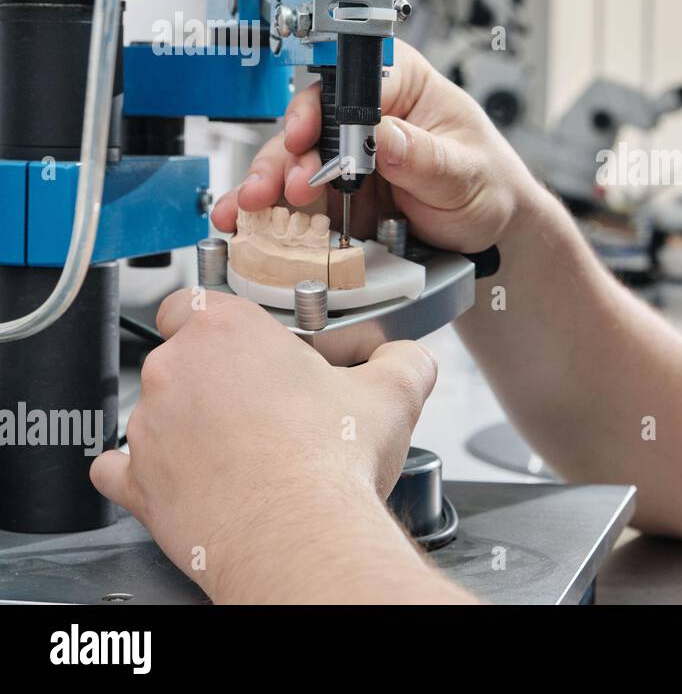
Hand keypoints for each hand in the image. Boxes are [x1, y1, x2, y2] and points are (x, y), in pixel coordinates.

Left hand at [90, 289, 438, 600]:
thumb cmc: (330, 463)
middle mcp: (174, 369)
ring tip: (239, 451)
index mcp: (226, 329)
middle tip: (264, 406)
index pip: (195, 301)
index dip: (221, 324)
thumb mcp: (394, 392)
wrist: (298, 537)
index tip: (248, 346)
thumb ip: (401, 358)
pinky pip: (118, 468)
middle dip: (217, 379)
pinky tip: (183, 477)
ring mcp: (147, 426)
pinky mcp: (135, 481)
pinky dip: (142, 472)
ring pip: (154, 412)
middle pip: (180, 357)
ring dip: (187, 425)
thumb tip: (406, 357)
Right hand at [210, 39, 539, 252]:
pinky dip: (271, 212)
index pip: (354, 84)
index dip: (326, 111)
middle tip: (281, 187)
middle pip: (312, 121)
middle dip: (287, 154)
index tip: (307, 137)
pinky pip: (296, 197)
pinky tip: (249, 223)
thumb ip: (427, 157)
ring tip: (251, 209)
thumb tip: (387, 137)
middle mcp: (367, 112)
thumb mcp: (467, 171)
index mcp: (404, 82)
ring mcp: (346, 153)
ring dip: (269, 183)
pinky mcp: (334, 192)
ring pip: (294, 159)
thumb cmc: (488, 183)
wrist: (490, 231)